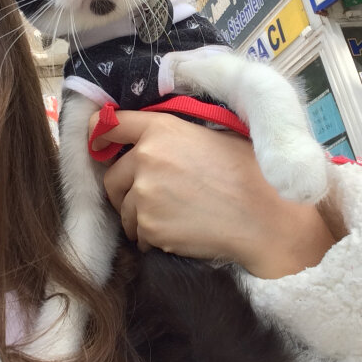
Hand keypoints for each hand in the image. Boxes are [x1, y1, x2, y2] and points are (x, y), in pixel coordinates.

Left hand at [89, 111, 337, 278]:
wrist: (264, 217)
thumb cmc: (248, 172)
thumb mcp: (212, 136)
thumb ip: (174, 136)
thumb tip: (153, 142)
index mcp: (161, 130)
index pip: (113, 124)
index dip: (100, 132)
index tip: (97, 142)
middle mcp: (145, 159)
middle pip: (111, 177)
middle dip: (123, 188)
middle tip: (146, 196)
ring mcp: (144, 196)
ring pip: (123, 210)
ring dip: (138, 215)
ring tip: (171, 218)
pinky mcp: (149, 229)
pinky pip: (138, 235)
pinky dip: (151, 237)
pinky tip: (178, 232)